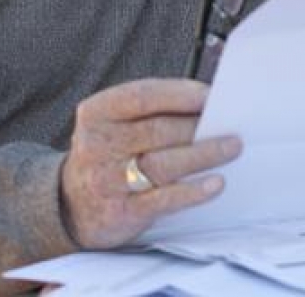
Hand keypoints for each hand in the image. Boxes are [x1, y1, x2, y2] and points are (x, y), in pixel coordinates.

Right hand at [60, 78, 241, 247]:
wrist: (72, 204)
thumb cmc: (110, 152)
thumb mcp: (118, 123)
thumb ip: (154, 111)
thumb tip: (208, 103)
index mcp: (98, 112)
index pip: (141, 96)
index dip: (179, 94)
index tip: (210, 95)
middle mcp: (98, 144)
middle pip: (157, 130)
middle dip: (197, 126)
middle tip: (231, 124)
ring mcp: (107, 180)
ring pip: (163, 163)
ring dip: (203, 154)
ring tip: (232, 147)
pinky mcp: (121, 211)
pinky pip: (162, 200)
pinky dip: (192, 191)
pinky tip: (215, 183)